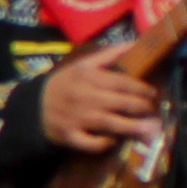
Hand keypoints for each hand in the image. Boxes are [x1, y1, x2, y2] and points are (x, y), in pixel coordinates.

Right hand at [40, 46, 162, 154]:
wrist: (33, 107)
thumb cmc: (62, 85)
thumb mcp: (81, 66)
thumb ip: (108, 55)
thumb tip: (133, 43)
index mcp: (89, 77)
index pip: (122, 82)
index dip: (141, 88)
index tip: (153, 93)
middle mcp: (86, 97)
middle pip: (121, 103)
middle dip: (142, 107)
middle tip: (153, 111)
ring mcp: (78, 118)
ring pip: (111, 123)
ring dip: (133, 127)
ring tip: (151, 129)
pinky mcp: (71, 136)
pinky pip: (92, 143)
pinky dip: (104, 143)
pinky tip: (113, 141)